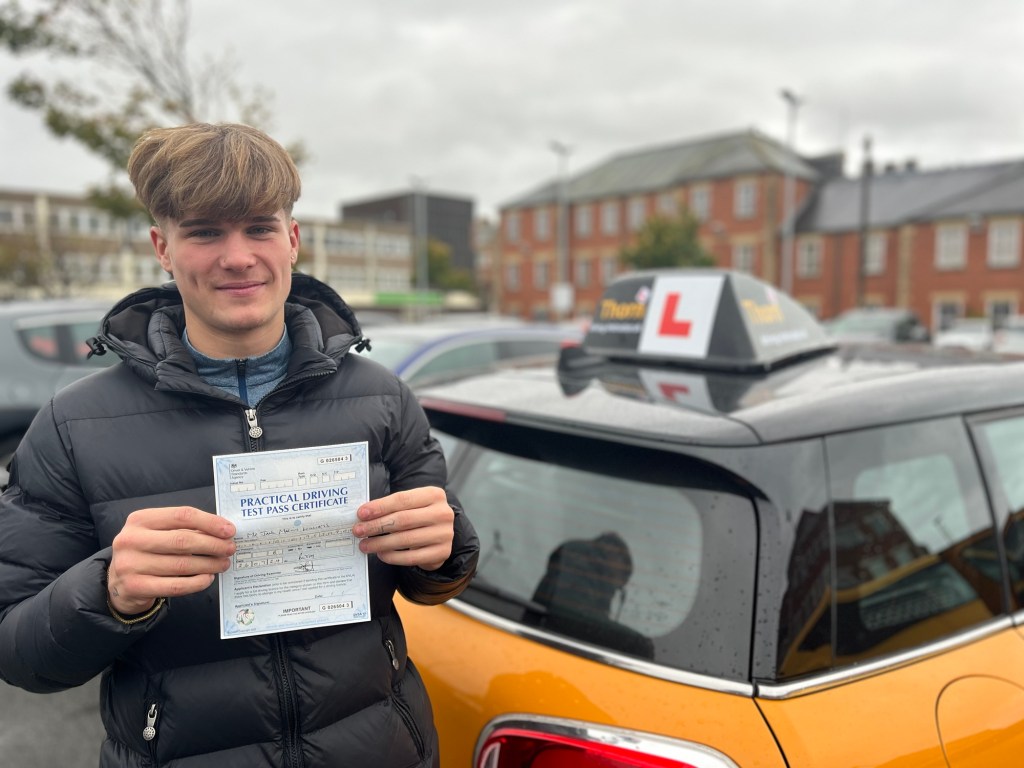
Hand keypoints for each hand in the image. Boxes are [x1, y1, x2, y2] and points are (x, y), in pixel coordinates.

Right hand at [107, 506, 236, 614]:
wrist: (117, 580)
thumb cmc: (148, 551)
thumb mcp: (158, 533)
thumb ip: (185, 529)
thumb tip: (223, 531)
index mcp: (140, 519)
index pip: (182, 515)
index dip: (209, 522)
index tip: (229, 530)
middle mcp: (131, 540)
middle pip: (183, 540)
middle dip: (212, 545)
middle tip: (230, 549)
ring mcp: (130, 564)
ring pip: (181, 565)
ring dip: (209, 565)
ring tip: (223, 564)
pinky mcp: (134, 587)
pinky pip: (175, 586)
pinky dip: (196, 582)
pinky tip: (207, 578)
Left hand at [353, 486, 453, 570]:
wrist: (441, 534)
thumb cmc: (419, 516)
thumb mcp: (412, 505)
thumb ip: (392, 507)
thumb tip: (364, 516)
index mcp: (434, 495)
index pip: (402, 500)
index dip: (380, 507)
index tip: (361, 514)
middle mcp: (443, 513)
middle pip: (403, 520)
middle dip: (376, 526)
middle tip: (358, 531)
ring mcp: (444, 534)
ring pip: (406, 539)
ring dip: (380, 543)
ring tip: (365, 545)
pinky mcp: (442, 552)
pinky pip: (412, 557)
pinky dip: (393, 557)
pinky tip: (381, 554)